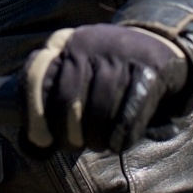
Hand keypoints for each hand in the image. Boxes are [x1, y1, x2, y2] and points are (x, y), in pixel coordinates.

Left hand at [21, 23, 192, 151]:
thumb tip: (32, 149)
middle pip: (66, 100)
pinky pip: (130, 112)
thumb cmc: (107, 75)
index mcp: (63, 43)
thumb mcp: (77, 78)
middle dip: (67, 133)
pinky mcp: (149, 68)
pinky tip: (120, 142)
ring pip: (99, 109)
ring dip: (97, 137)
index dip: (33, 115)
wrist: (159, 48)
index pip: (35, 77)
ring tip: (99, 144)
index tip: (42, 141)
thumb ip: (52, 107)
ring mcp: (119, 53)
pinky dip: (122, 135)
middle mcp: (87, 43)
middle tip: (74, 145)